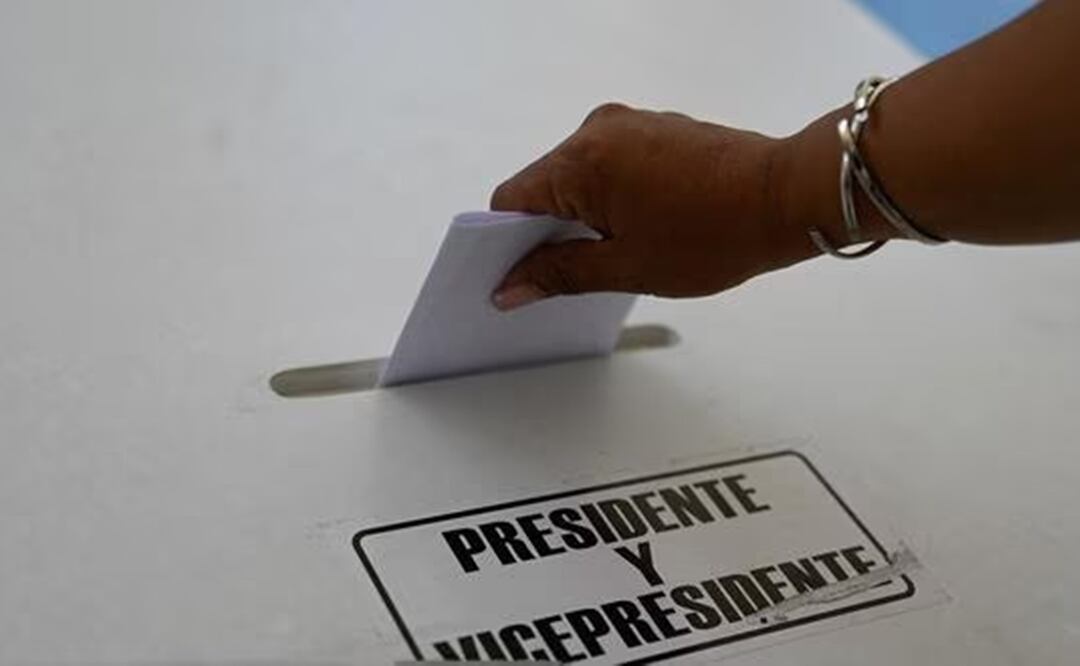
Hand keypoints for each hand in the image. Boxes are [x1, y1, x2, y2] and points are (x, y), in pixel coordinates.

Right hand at [489, 102, 818, 309]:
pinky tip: (638, 230)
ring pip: (577, 176)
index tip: (516, 278)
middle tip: (571, 276)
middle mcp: (598, 130)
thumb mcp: (627, 267)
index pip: (511, 200)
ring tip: (617, 253)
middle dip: (548, 232)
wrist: (787, 197)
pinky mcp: (654, 129)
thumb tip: (512, 286)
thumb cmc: (718, 231)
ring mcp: (629, 125)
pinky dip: (609, 197)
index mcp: (581, 161)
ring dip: (583, 215)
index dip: (507, 245)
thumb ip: (560, 274)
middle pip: (542, 187)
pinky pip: (609, 164)